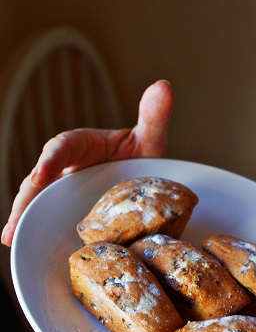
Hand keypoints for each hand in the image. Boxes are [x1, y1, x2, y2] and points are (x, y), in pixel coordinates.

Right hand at [1, 80, 172, 246]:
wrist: (142, 179)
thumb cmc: (139, 157)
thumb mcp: (149, 139)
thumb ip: (154, 117)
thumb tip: (164, 87)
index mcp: (82, 144)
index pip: (63, 147)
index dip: (51, 160)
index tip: (41, 175)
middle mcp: (66, 167)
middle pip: (40, 179)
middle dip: (27, 199)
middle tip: (15, 221)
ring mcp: (63, 189)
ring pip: (38, 200)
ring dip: (22, 218)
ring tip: (9, 237)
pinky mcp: (65, 208)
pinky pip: (47, 216)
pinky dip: (31, 229)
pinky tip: (14, 245)